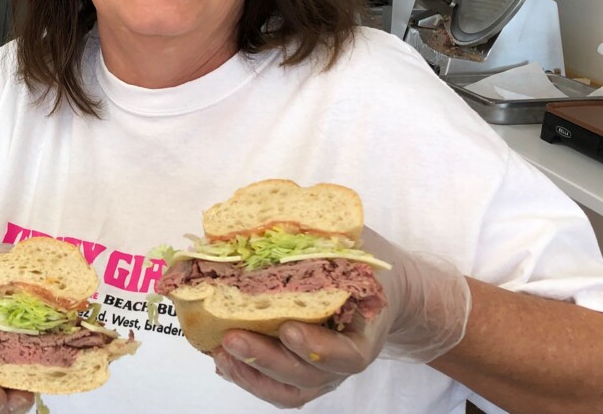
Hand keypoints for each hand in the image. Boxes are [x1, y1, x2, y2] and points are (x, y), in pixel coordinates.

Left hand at [212, 228, 470, 407]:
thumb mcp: (354, 240)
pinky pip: (275, 387)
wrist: (382, 285)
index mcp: (366, 329)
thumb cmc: (364, 259)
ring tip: (220, 351)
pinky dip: (248, 377)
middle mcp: (343, 359)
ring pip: (288, 388)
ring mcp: (322, 372)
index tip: (289, 329)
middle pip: (308, 375)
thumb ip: (324, 236)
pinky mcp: (300, 373)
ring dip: (251, 373)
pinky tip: (222, 359)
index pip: (349, 355)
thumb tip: (266, 214)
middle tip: (233, 337)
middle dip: (267, 358)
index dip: (319, 348)